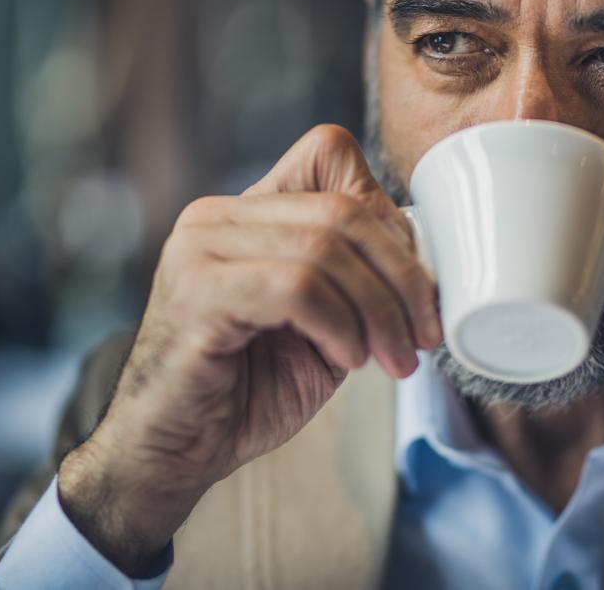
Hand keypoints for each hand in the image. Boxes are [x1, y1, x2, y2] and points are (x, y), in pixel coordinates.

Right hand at [56, 125, 441, 574]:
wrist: (178, 451)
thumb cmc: (250, 390)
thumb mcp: (325, 324)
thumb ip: (358, 279)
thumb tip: (425, 262)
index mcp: (247, 211)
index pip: (329, 153)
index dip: (387, 216)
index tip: (414, 287)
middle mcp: (217, 217)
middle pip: (342, 208)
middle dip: (402, 276)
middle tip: (423, 335)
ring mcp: (200, 249)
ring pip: (324, 247)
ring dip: (378, 311)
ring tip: (391, 358)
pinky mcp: (197, 293)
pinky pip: (296, 288)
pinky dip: (340, 325)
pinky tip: (348, 358)